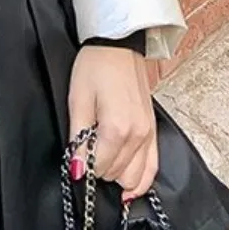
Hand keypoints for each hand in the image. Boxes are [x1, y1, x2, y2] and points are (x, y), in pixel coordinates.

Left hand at [68, 45, 157, 200]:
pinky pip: (152, 168)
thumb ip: (78, 136)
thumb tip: (77, 168)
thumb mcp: (77, 99)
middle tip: (86, 149)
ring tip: (102, 156)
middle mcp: (138, 135)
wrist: (118, 46)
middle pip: (116, 174)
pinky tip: (127, 184)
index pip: (99, 166)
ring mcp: (150, 134)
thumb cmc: (95, 67)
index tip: (74, 156)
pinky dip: (140, 179)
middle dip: (98, 168)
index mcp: (117, 128)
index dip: (82, 164)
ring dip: (116, 173)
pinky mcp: (154, 131)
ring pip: (135, 177)